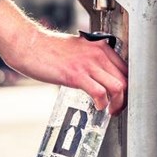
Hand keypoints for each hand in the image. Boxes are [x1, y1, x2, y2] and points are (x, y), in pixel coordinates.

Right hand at [0, 0, 126, 113]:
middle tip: (117, 108)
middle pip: (125, 79)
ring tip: (110, 110)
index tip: (121, 97)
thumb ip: (90, 59)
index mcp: (100, 47)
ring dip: (117, 103)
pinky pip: (99, 92)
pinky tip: (98, 106)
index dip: (127, 86)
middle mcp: (98, 54)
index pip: (125, 69)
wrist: (29, 45)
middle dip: (125, 98)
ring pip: (117, 87)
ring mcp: (88, 64)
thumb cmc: (49, 49)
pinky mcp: (76, 75)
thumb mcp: (77, 50)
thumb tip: (98, 76)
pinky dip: (102, 103)